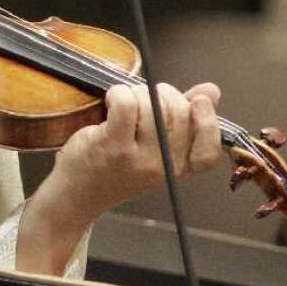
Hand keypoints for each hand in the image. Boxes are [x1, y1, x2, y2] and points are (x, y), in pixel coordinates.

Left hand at [18, 82, 220, 274]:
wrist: (76, 194)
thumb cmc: (114, 167)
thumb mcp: (153, 150)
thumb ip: (184, 121)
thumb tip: (211, 91)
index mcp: (178, 171)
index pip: (208, 152)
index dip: (209, 122)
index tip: (197, 101)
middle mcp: (161, 167)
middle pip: (180, 114)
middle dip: (165, 93)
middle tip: (146, 97)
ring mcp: (136, 158)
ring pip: (152, 105)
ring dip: (138, 92)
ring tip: (125, 100)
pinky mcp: (111, 146)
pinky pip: (126, 103)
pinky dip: (119, 92)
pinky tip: (111, 100)